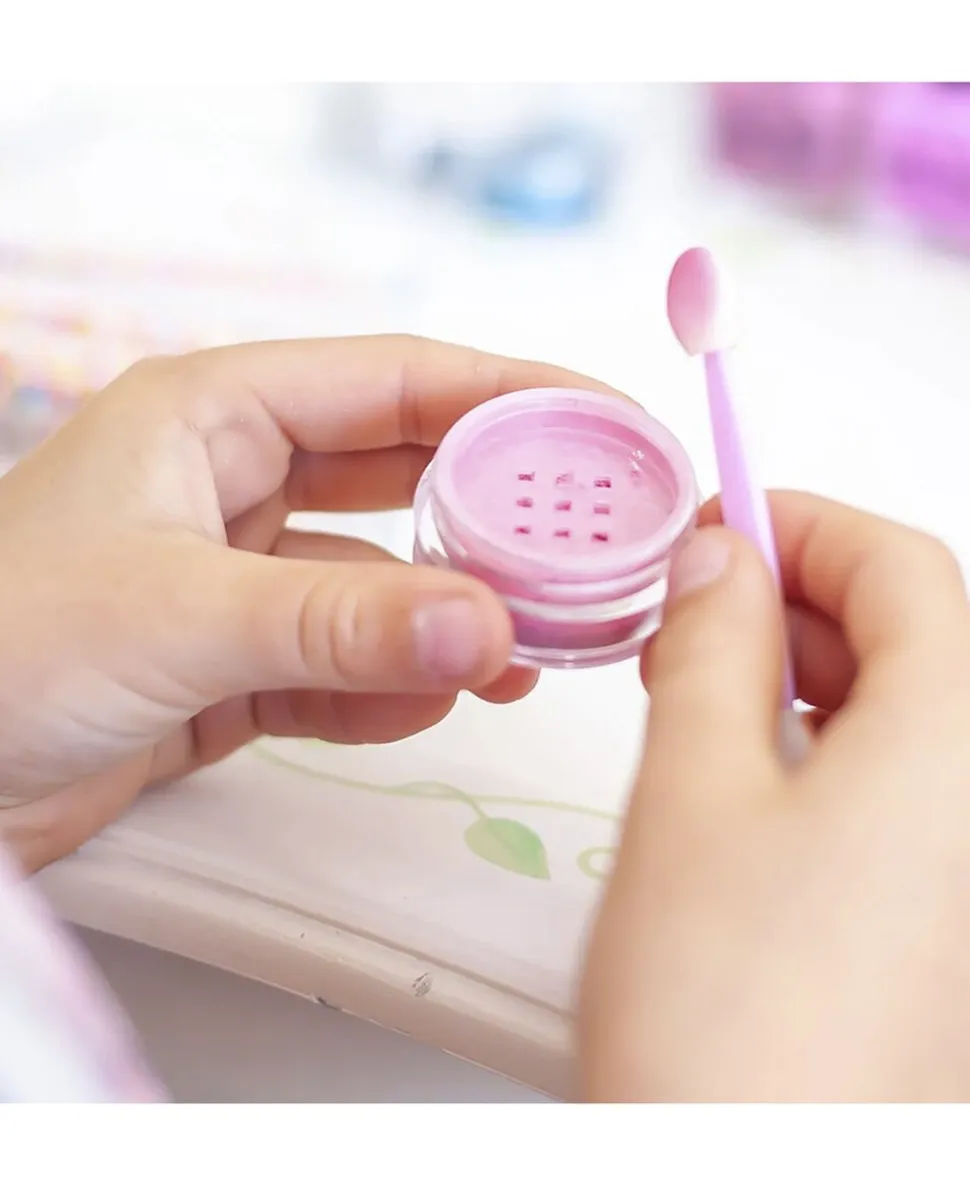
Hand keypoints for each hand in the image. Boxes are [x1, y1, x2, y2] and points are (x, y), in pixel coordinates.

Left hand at [0, 335, 616, 871]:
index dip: (512, 395)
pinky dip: (388, 689)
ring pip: (380, 582)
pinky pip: (340, 667)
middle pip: (403, 480)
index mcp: (213, 413)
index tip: (611, 432)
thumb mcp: (179, 617)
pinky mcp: (231, 670)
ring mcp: (237, 581)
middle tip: (594, 555)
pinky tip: (434, 705)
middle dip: (497, 519)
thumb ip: (341, 623)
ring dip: (450, 617)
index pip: (398, 381)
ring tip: (529, 654)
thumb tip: (493, 632)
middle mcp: (232, 485)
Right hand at [579, 491, 969, 1101]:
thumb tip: (717, 565)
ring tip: (706, 693)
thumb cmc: (730, 1031)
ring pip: (913, 719)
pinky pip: (910, 797)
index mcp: (959, 748)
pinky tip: (755, 780)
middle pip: (921, 638)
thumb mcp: (692, 793)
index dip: (805, 525)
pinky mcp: (953, 932)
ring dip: (811, 678)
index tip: (723, 523)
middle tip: (694, 610)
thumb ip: (709, 649)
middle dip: (800, 603)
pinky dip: (833, 755)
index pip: (906, 568)